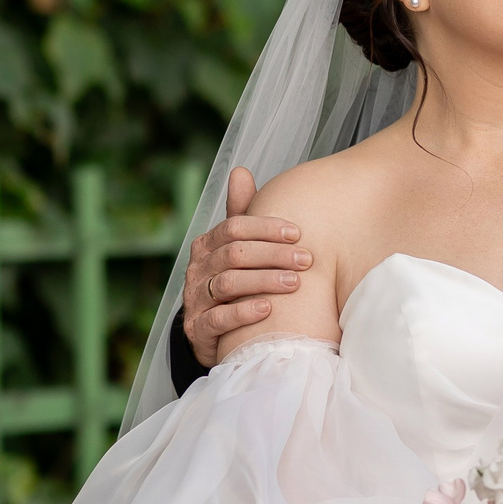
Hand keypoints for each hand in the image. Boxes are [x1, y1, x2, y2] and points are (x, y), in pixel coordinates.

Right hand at [184, 166, 310, 363]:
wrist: (214, 333)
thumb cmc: (235, 282)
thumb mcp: (238, 248)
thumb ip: (241, 213)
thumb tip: (239, 170)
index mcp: (208, 245)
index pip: (234, 227)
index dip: (266, 228)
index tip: (298, 233)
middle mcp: (198, 269)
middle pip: (235, 253)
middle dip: (274, 254)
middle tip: (307, 260)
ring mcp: (195, 299)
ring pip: (229, 283)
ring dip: (265, 281)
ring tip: (295, 283)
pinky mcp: (197, 329)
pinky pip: (218, 318)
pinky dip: (244, 312)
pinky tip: (268, 308)